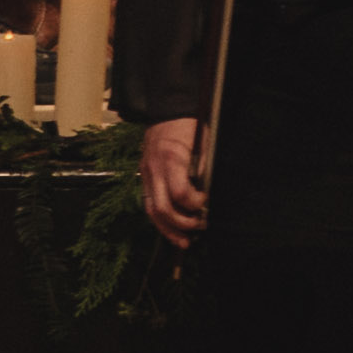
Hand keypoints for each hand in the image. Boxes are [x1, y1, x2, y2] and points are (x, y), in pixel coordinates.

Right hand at [141, 113, 209, 245]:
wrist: (166, 110)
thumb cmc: (189, 125)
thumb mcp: (203, 142)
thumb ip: (204, 168)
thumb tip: (207, 193)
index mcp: (172, 160)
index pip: (180, 193)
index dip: (195, 203)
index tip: (205, 201)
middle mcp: (155, 170)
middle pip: (162, 208)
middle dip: (181, 224)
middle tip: (199, 226)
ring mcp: (146, 175)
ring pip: (151, 211)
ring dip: (168, 230)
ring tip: (184, 242)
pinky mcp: (144, 177)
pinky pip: (149, 204)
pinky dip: (160, 221)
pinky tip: (172, 231)